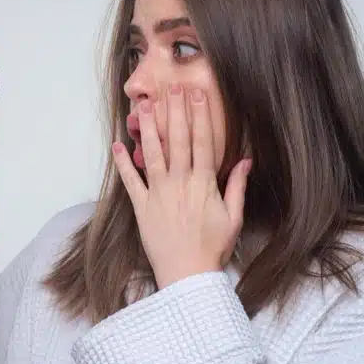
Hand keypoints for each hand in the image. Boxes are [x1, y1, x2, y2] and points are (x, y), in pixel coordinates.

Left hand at [112, 84, 251, 288]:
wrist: (188, 275)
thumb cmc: (213, 248)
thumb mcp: (234, 218)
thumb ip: (237, 186)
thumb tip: (246, 161)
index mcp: (204, 183)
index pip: (202, 141)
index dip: (199, 115)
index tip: (197, 94)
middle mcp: (180, 182)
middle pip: (177, 140)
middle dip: (174, 111)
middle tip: (171, 87)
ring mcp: (159, 193)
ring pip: (153, 153)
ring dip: (149, 128)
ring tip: (145, 105)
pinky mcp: (142, 206)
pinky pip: (131, 181)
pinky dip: (122, 163)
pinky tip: (117, 144)